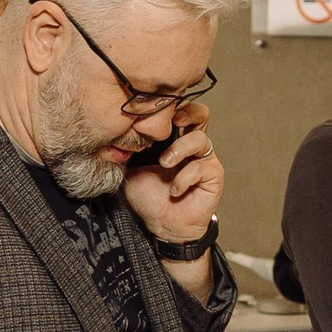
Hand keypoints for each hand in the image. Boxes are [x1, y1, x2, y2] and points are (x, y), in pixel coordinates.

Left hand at [122, 103, 221, 246]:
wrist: (161, 225)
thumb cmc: (148, 197)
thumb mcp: (131, 168)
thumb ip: (130, 148)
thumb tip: (119, 129)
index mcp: (173, 139)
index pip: (178, 111)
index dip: (170, 107)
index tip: (153, 113)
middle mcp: (191, 145)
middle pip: (200, 114)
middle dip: (187, 113)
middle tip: (173, 122)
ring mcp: (204, 159)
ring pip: (200, 138)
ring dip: (180, 149)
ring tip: (165, 164)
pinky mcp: (213, 176)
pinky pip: (201, 167)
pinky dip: (184, 178)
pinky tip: (174, 191)